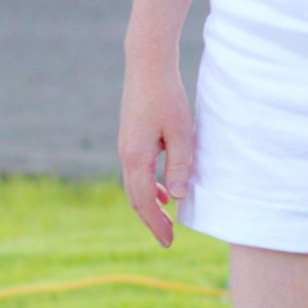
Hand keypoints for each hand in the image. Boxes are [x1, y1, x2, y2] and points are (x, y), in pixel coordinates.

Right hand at [119, 56, 194, 248]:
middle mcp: (126, 155)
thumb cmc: (167, 96)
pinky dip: (149, 188)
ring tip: (167, 222)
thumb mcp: (181, 131)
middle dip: (151, 221)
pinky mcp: (131, 139)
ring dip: (150, 206)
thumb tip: (177, 196)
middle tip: (167, 241)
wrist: (147, 65)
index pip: (146, 201)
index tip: (169, 242)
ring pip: (135, 187)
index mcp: (136, 157)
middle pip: (136, 199)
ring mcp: (126, 147)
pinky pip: (137, 173)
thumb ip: (179, 164)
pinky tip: (165, 192)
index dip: (157, 224)